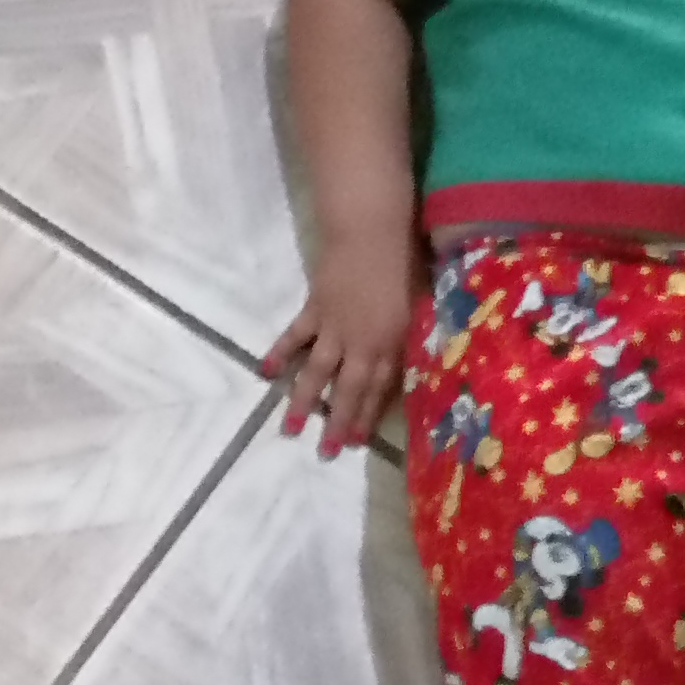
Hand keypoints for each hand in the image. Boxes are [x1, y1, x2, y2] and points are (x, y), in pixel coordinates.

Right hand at [263, 228, 425, 457]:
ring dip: (304, 402)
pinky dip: (279, 353)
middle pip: (348, 390)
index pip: (379, 388)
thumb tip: (411, 356)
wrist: (370, 232)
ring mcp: (334, 328)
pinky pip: (294, 337)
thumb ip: (410, 332)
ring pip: (317, 372)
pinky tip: (266, 373)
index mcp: (391, 342)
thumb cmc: (402, 262)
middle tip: (325, 452)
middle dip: (337, 422)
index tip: (356, 443)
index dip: (368, 417)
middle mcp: (362, 342)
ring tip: (291, 429)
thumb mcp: (418, 302)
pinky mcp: (314, 310)